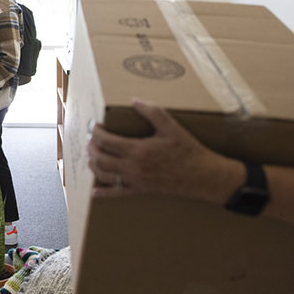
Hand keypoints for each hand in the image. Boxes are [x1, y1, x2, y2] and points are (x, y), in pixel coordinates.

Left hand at [87, 98, 240, 200]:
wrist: (203, 176)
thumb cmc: (188, 150)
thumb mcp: (171, 126)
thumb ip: (151, 111)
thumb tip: (133, 100)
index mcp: (137, 150)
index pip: (106, 141)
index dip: (95, 133)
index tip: (94, 125)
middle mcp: (132, 167)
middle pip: (100, 159)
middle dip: (91, 148)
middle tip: (90, 139)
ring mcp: (135, 181)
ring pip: (105, 176)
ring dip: (94, 165)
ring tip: (91, 156)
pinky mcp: (141, 190)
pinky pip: (118, 194)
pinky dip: (104, 193)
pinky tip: (94, 192)